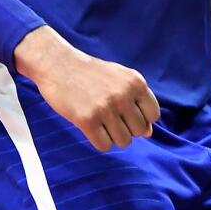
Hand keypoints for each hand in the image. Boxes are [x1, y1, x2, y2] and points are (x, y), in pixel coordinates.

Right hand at [15, 27, 159, 151]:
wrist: (57, 63)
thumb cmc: (90, 73)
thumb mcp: (119, 79)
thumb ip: (137, 102)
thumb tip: (149, 133)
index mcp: (135, 82)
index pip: (153, 115)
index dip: (141, 117)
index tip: (126, 111)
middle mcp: (123, 94)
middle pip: (139, 131)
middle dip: (126, 128)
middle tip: (109, 115)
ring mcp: (105, 107)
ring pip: (123, 142)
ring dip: (112, 136)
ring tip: (100, 120)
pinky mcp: (86, 120)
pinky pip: (104, 146)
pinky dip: (98, 141)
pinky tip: (90, 126)